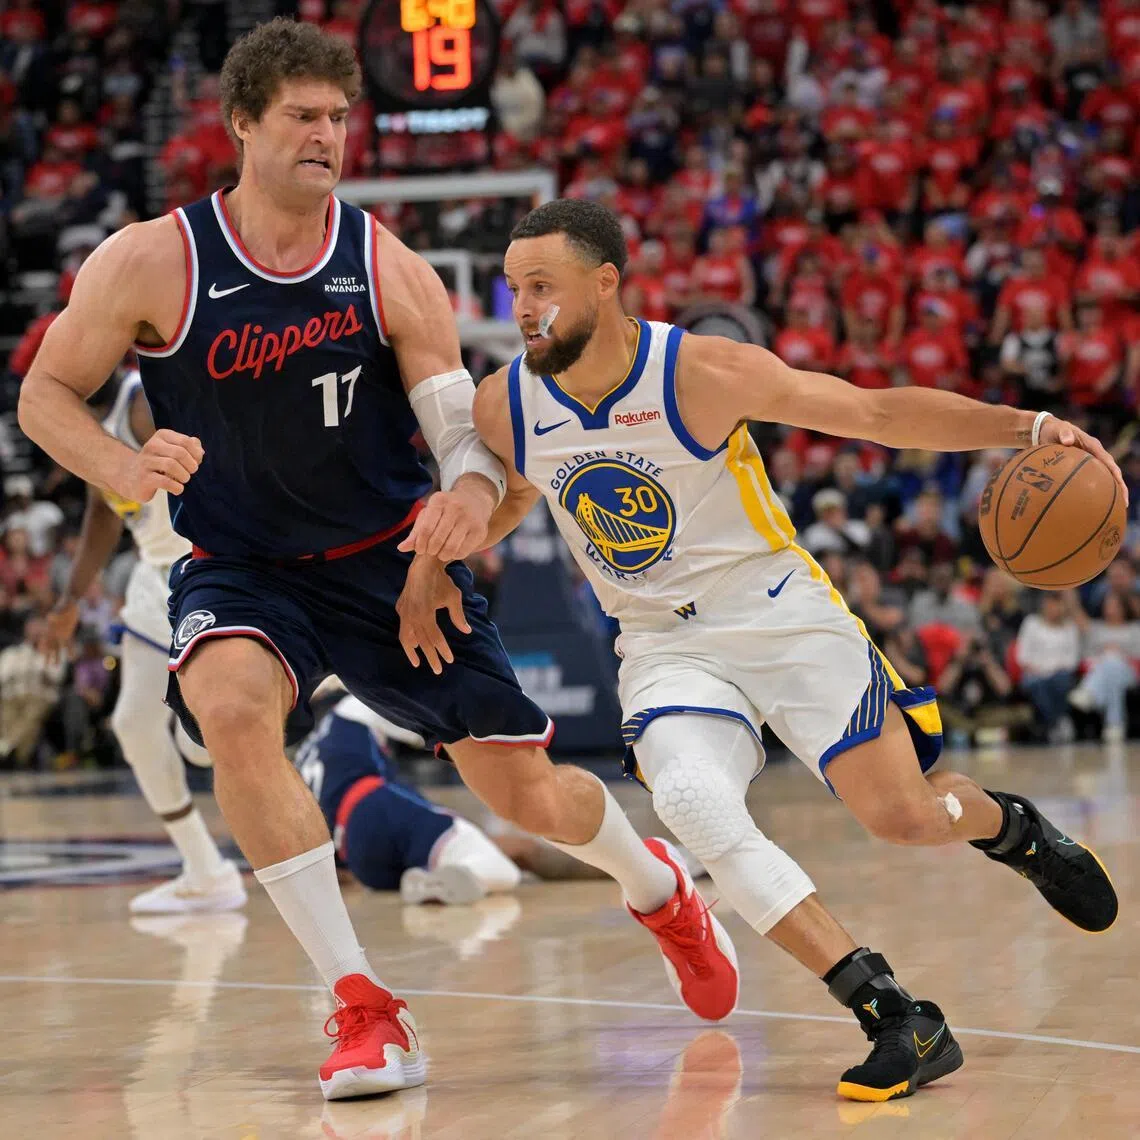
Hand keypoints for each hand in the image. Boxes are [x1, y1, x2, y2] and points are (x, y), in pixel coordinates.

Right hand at [39, 598, 78, 662]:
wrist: (71, 601)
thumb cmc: (66, 603)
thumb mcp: (63, 607)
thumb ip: (56, 613)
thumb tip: (49, 618)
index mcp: (50, 627)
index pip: (45, 638)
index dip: (43, 646)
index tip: (41, 653)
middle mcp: (53, 632)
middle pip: (50, 646)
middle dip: (48, 656)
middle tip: (45, 666)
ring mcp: (60, 634)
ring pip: (57, 648)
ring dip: (56, 656)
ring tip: (55, 666)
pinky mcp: (68, 634)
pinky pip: (69, 644)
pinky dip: (70, 651)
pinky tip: (71, 658)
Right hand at [114, 429, 203, 501]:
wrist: (131, 478)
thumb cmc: (159, 464)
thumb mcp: (174, 452)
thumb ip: (189, 448)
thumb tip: (200, 450)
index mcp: (162, 436)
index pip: (186, 441)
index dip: (196, 454)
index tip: (197, 462)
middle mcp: (151, 446)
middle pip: (179, 453)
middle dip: (191, 465)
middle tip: (191, 472)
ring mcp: (146, 462)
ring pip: (171, 465)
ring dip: (184, 476)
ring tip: (184, 479)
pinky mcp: (144, 478)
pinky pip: (165, 481)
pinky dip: (177, 487)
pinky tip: (177, 488)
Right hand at [395, 555, 471, 674]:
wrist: (423, 565)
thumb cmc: (441, 581)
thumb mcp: (453, 597)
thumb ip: (458, 616)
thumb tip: (467, 631)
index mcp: (426, 613)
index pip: (435, 637)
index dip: (442, 650)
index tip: (450, 660)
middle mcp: (412, 615)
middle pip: (422, 642)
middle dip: (431, 657)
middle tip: (438, 670)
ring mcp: (404, 612)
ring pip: (407, 638)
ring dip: (413, 652)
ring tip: (419, 664)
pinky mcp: (401, 609)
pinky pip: (403, 628)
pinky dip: (407, 639)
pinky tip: (412, 647)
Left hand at [397, 481, 494, 561]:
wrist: (475, 501)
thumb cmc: (445, 511)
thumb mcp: (429, 515)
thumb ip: (415, 532)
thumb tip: (401, 548)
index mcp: (439, 500)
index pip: (425, 529)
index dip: (420, 544)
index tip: (420, 550)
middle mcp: (455, 507)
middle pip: (437, 540)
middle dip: (431, 550)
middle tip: (431, 551)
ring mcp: (469, 518)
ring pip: (451, 548)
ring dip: (442, 555)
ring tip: (440, 553)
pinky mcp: (480, 530)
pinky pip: (463, 551)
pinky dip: (455, 555)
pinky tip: (453, 550)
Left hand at [1038, 417, 1128, 506]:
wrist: (1045, 430)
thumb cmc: (1052, 429)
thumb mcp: (1057, 429)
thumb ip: (1063, 433)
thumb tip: (1067, 441)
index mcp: (1093, 446)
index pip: (1109, 462)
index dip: (1116, 475)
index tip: (1120, 487)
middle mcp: (1095, 455)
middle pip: (1111, 473)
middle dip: (1119, 488)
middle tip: (1124, 504)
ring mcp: (1089, 461)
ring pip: (1103, 478)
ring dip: (1109, 492)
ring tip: (1112, 510)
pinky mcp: (1081, 467)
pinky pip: (1088, 480)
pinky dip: (1091, 491)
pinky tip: (1087, 505)